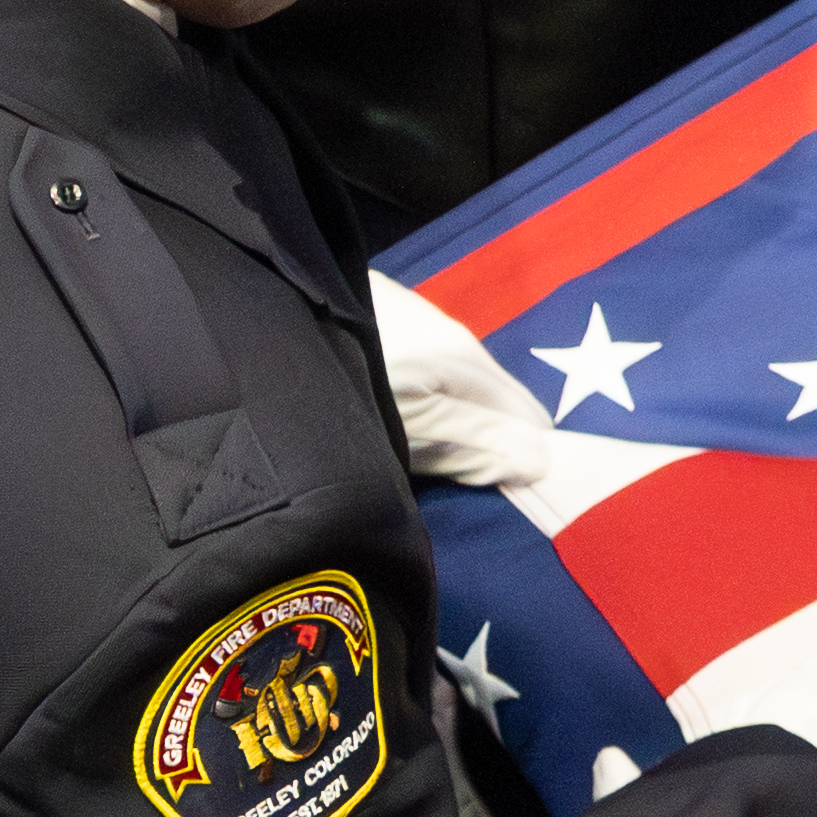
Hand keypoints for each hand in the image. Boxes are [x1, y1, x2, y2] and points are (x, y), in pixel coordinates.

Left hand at [371, 272, 558, 492]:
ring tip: (421, 453)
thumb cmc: (350, 384)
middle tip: (456, 481)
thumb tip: (543, 462)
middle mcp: (454, 335)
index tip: (504, 497)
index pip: (529, 419)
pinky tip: (394, 415)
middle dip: (490, 439)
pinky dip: (425, 398)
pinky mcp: (389, 319)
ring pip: (462, 385)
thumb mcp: (413, 428)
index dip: (522, 459)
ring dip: (455, 420)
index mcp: (467, 361)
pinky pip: (430, 369)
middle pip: (498, 402)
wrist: (273, 320)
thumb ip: (476, 443)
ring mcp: (422, 322)